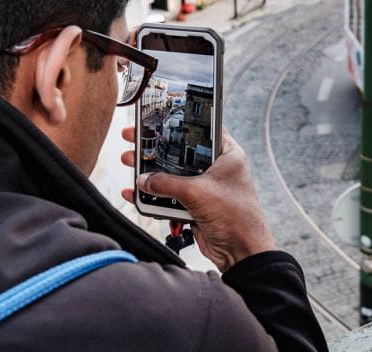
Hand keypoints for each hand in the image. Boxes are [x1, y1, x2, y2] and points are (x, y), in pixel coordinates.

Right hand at [120, 126, 277, 271]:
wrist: (241, 252)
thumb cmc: (236, 217)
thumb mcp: (197, 193)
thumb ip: (167, 184)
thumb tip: (145, 179)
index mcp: (227, 155)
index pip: (202, 130)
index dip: (179, 124)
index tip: (158, 119)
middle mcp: (216, 168)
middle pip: (181, 153)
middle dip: (156, 149)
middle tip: (135, 139)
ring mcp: (205, 187)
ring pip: (173, 176)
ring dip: (152, 173)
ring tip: (130, 163)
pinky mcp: (196, 205)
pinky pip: (171, 196)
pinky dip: (155, 195)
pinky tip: (136, 192)